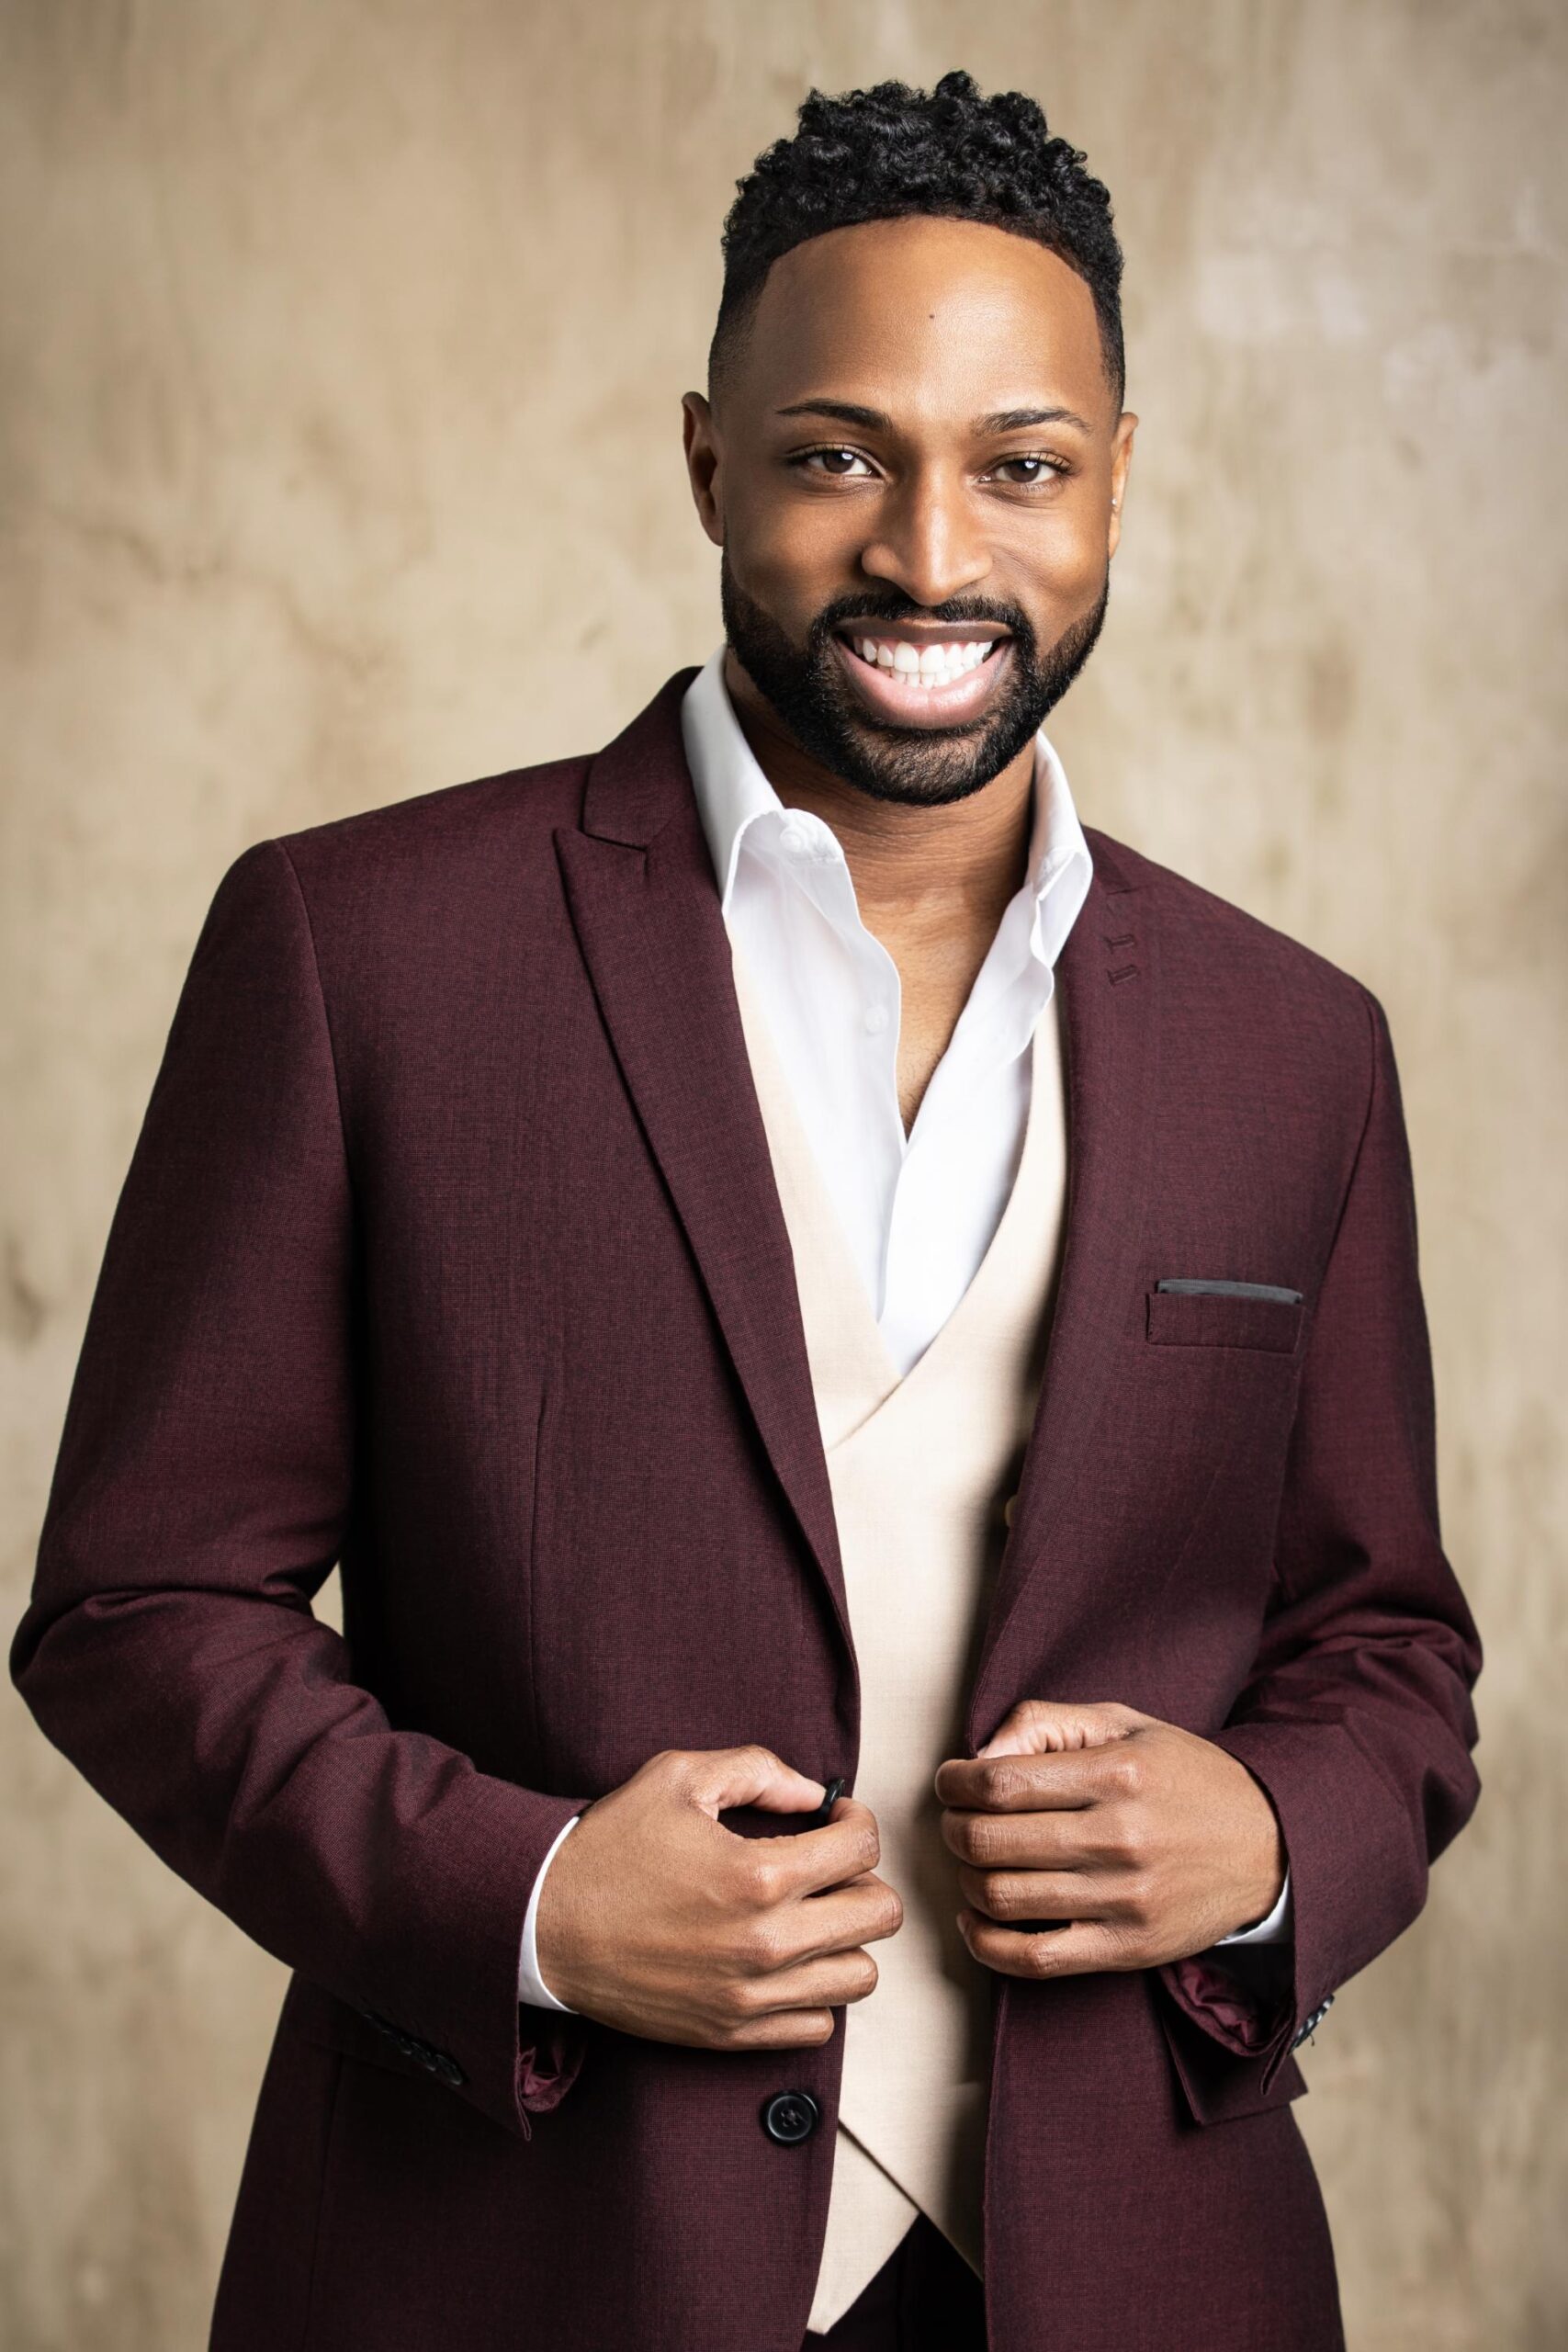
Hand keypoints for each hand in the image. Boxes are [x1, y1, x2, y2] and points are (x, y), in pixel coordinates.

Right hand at [534, 1745, 901, 2049]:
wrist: (546, 1924)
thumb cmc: (610, 1847)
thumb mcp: (678, 1777)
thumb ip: (758, 1770)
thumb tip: (814, 1792)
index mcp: (760, 1875)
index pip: (863, 1848)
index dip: (855, 1821)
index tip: (833, 1818)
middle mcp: (767, 1943)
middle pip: (879, 1915)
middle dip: (863, 1877)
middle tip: (827, 1865)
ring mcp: (752, 1994)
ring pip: (859, 1976)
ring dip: (845, 1938)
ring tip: (810, 1914)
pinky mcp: (733, 2032)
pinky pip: (817, 2025)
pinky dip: (814, 1992)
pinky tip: (784, 1959)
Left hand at [933, 1699, 1284, 1979]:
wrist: (1268, 1848)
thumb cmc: (1184, 1778)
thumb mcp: (1125, 1726)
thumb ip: (1047, 1723)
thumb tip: (979, 1754)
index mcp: (1118, 1774)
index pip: (1001, 1782)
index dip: (955, 1783)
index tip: (950, 1782)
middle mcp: (1119, 1838)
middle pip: (989, 1841)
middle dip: (952, 1828)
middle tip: (955, 1819)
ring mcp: (1122, 1900)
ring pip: (1001, 1897)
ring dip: (964, 1878)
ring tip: (972, 1861)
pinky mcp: (1126, 1950)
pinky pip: (1033, 1958)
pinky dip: (985, 1943)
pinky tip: (975, 1917)